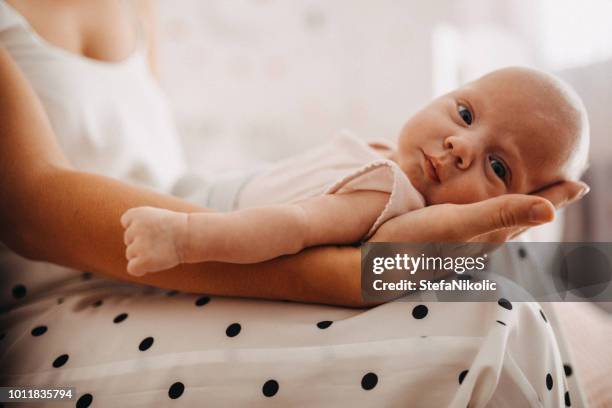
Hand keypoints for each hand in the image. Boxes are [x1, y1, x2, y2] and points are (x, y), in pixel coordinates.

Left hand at [120, 207, 187, 275]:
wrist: (191, 235)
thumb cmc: (175, 227)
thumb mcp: (154, 215)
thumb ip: (137, 222)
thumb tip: (126, 238)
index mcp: (136, 213)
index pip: (127, 223)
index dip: (139, 228)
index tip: (154, 228)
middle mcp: (134, 228)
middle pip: (128, 240)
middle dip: (141, 242)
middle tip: (161, 240)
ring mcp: (138, 245)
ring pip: (131, 254)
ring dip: (144, 255)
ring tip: (161, 250)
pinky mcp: (143, 260)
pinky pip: (132, 268)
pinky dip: (141, 269)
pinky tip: (154, 263)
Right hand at [370, 180, 588, 242]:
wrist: (374, 264)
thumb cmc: (413, 240)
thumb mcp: (458, 223)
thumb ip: (501, 213)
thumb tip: (550, 211)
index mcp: (490, 233)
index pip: (533, 211)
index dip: (557, 196)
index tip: (582, 183)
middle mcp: (481, 241)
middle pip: (522, 218)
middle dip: (543, 201)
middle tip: (563, 185)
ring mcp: (462, 244)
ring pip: (501, 223)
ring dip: (518, 207)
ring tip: (528, 195)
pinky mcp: (445, 243)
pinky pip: (480, 225)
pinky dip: (492, 212)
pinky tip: (481, 210)